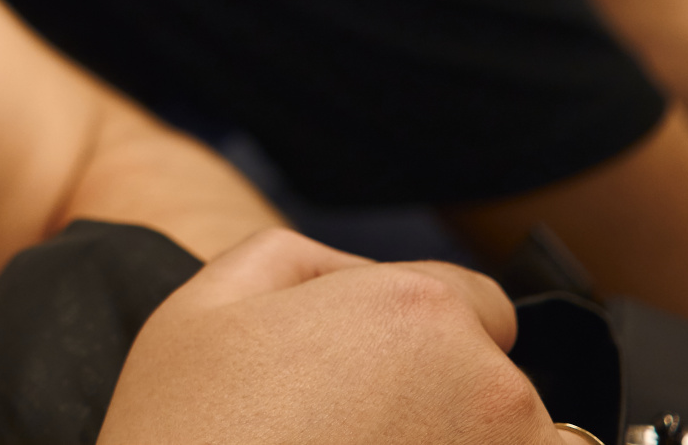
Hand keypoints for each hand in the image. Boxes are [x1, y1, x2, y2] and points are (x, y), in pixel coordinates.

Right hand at [97, 229, 560, 444]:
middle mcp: (489, 390)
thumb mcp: (207, 302)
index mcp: (418, 311)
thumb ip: (304, 261)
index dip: (419, 341)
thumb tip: (366, 281)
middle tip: (353, 438)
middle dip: (444, 404)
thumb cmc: (187, 436)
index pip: (478, 304)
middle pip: (500, 383)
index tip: (370, 387)